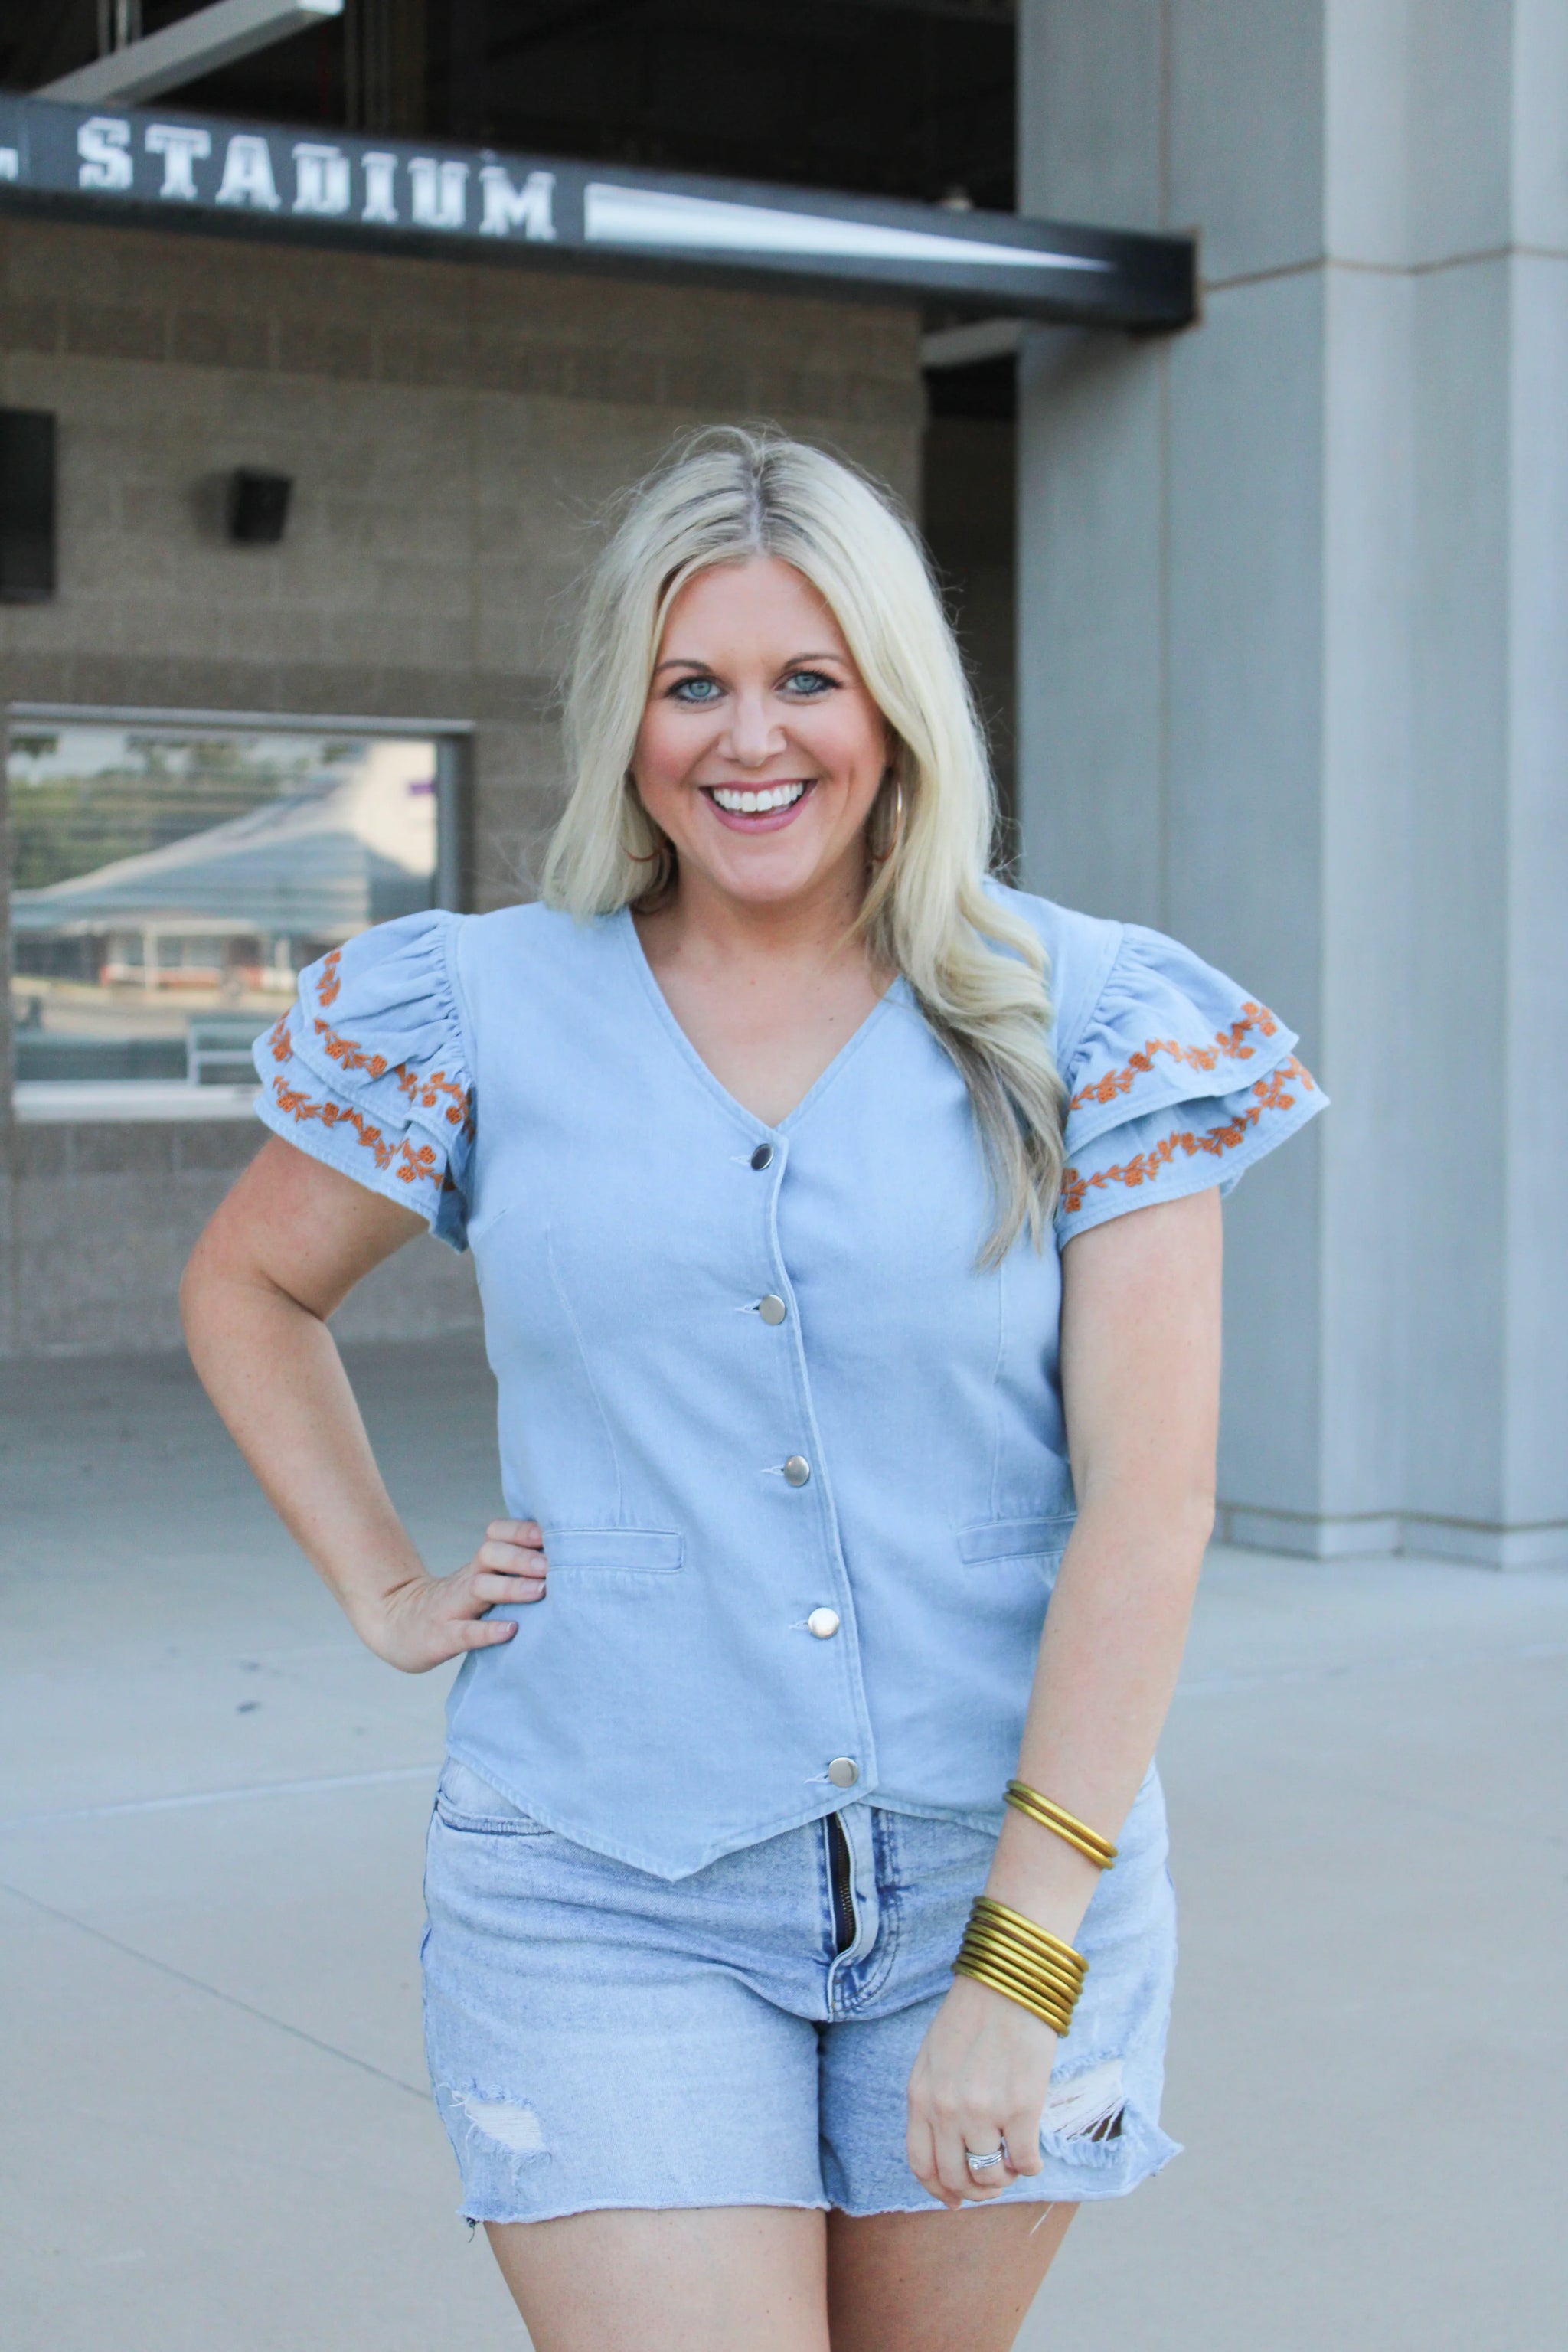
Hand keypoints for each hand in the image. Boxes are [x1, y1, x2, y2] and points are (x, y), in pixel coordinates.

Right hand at [354, 1520, 546, 1672]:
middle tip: (551, 1565)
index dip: (522, 1530)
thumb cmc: (454, 1605)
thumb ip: (511, 1570)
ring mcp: (451, 1608)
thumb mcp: (479, 1580)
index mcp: (478, 1566)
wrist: (397, 1625)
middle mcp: (466, 1580)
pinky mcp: (442, 1637)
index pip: (497, 1534)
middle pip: (490, 1554)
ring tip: (541, 1590)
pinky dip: (488, 1631)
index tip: (553, 1533)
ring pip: (479, 1588)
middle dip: (522, 1556)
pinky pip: (465, 1632)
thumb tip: (563, 1560)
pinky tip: (511, 1630)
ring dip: (512, 1587)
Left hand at [906, 1973, 1056, 2206]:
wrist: (1007, 1980)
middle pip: (956, 2178)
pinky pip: (1025, 2162)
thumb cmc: (972, 2015)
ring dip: (1004, 2178)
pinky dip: (1030, 2166)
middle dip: (976, 2191)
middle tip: (993, 2183)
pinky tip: (1032, 2152)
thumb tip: (950, 2150)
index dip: (939, 2189)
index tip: (956, 2199)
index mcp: (921, 2096)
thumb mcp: (934, 2058)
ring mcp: (983, 2111)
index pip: (922, 2164)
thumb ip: (934, 2101)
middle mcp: (947, 2110)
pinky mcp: (1021, 2107)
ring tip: (1013, 2160)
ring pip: (991, 2177)